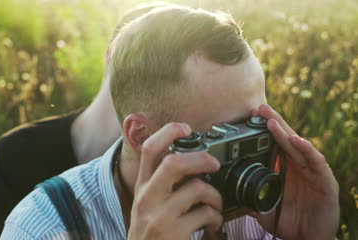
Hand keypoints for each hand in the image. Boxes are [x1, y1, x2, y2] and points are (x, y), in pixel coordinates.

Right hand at [127, 123, 222, 239]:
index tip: (186, 128)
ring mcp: (158, 216)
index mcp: (142, 186)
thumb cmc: (151, 233)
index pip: (149, 149)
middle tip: (215, 163)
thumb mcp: (147, 204)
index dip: (168, 132)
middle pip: (174, 163)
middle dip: (201, 158)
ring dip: (215, 195)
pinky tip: (212, 225)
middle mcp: (146, 198)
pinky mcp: (172, 233)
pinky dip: (216, 218)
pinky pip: (205, 214)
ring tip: (215, 205)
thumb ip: (161, 183)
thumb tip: (188, 159)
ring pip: (196, 188)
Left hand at [252, 104, 339, 239]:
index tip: (247, 116)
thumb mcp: (262, 205)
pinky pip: (316, 163)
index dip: (262, 130)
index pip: (273, 143)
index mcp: (284, 167)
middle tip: (258, 108)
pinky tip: (296, 141)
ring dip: (284, 132)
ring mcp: (312, 171)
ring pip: (298, 147)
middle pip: (284, 139)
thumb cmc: (288, 220)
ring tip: (270, 121)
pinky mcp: (325, 182)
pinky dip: (306, 150)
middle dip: (271, 122)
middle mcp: (298, 165)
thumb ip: (247, 195)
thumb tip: (224, 192)